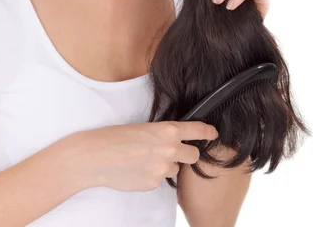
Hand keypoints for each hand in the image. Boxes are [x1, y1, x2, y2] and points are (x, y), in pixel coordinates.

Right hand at [86, 120, 217, 191]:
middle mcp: (170, 149)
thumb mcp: (144, 128)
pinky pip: (160, 180)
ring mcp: (163, 168)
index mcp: (168, 130)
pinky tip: (137, 170)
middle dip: (187, 154)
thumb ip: (163, 134)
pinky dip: (152, 176)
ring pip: (175, 169)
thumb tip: (174, 140)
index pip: (197, 129)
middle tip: (174, 152)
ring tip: (145, 160)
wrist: (97, 156)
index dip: (208, 131)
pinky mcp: (154, 184)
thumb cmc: (116, 137)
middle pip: (194, 155)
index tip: (214, 133)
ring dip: (166, 166)